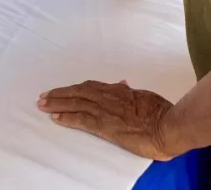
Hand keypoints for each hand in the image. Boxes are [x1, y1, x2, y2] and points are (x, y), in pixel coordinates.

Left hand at [39, 80, 176, 160]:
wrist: (168, 125)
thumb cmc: (161, 113)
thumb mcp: (144, 97)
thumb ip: (130, 92)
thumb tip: (122, 84)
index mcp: (118, 91)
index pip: (90, 87)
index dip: (74, 88)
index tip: (63, 90)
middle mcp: (107, 97)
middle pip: (77, 92)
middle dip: (59, 94)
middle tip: (43, 96)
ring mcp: (105, 110)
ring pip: (75, 103)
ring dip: (57, 103)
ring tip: (42, 105)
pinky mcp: (104, 125)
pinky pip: (81, 119)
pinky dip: (66, 117)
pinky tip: (55, 118)